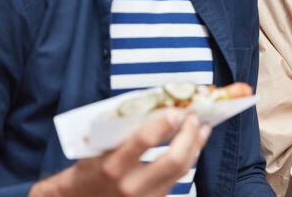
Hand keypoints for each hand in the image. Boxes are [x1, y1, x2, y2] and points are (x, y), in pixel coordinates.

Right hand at [29, 110, 210, 196]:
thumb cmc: (89, 169)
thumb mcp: (97, 147)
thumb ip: (122, 130)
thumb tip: (154, 106)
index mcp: (112, 166)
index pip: (143, 141)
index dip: (163, 124)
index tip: (175, 110)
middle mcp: (130, 185)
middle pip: (173, 160)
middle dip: (189, 136)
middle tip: (194, 117)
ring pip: (181, 171)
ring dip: (196, 146)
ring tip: (202, 128)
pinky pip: (177, 180)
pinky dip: (188, 159)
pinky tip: (193, 145)